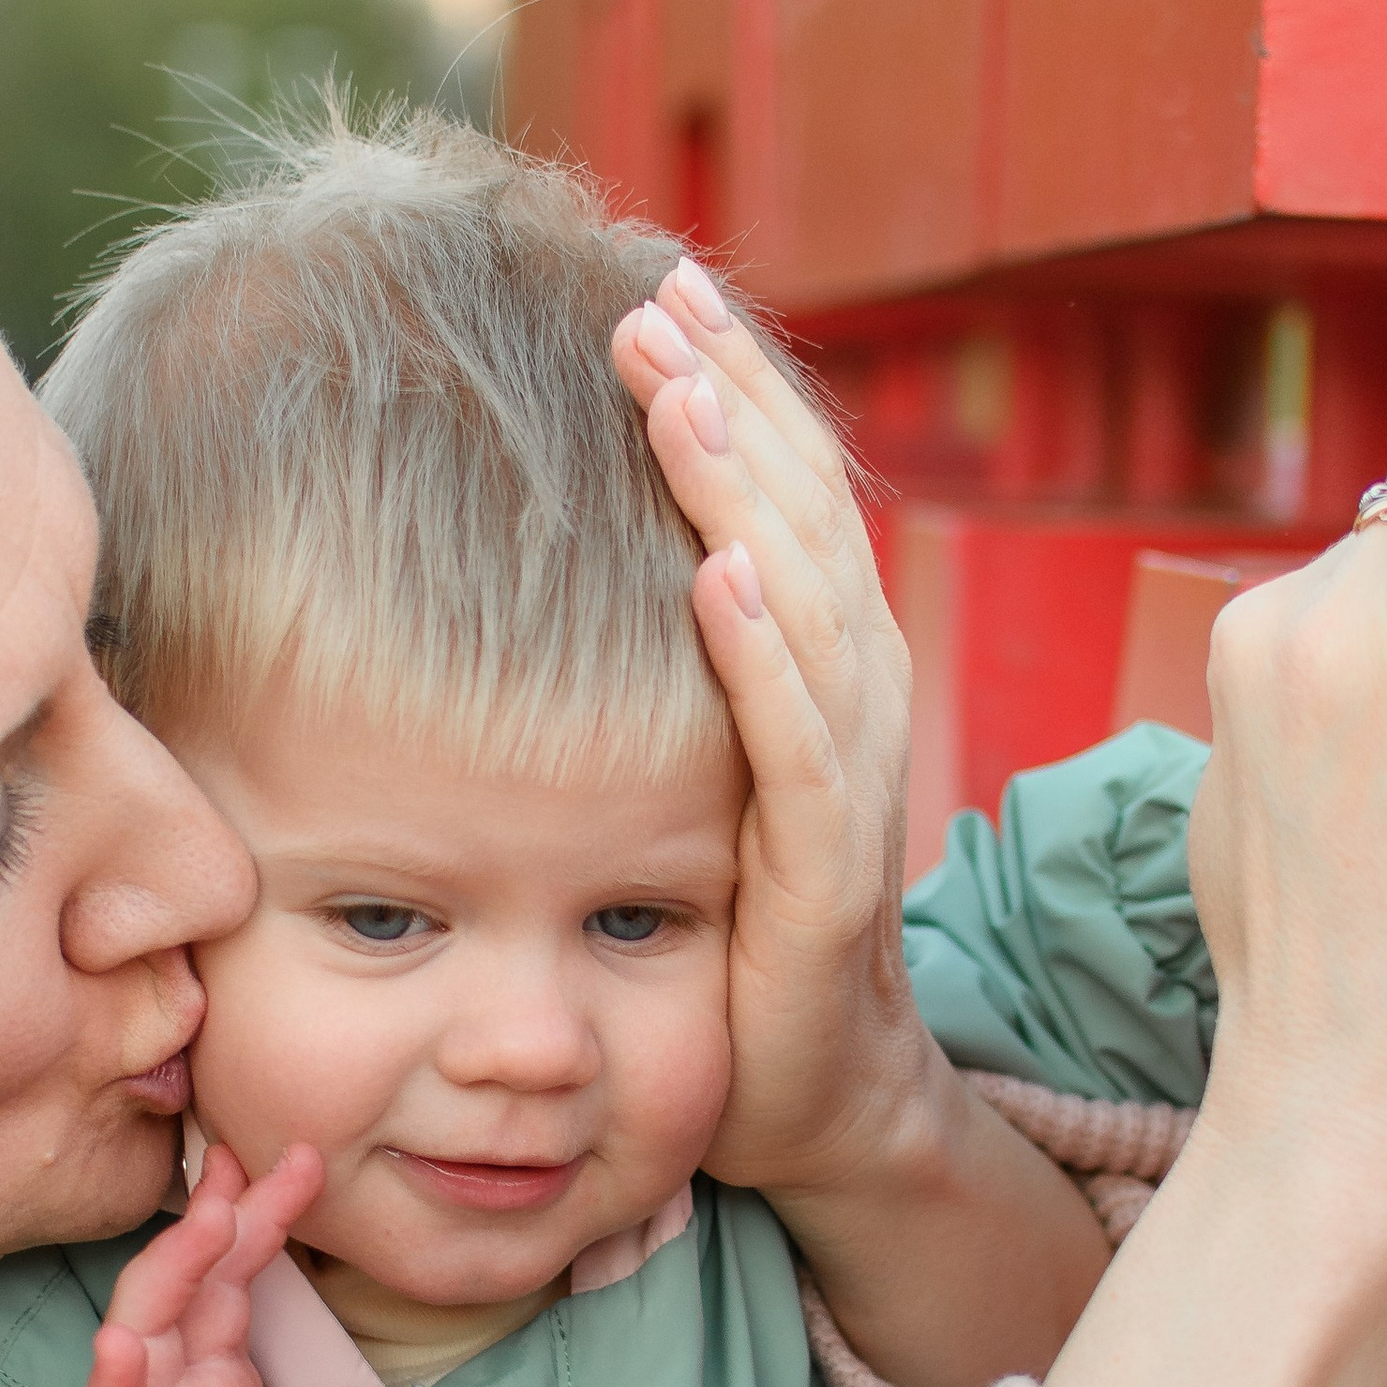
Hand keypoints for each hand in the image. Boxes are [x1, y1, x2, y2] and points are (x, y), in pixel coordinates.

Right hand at [36, 1145, 408, 1386]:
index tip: (296, 1161)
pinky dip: (115, 1379)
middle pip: (198, 1278)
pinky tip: (120, 1343)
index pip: (236, 1281)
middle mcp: (175, 1384)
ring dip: (177, 1268)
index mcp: (212, 1382)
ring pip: (148, 1322)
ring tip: (211, 1217)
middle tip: (265, 1152)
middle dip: (229, 1213)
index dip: (261, 1221)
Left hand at [611, 262, 1107, 1386]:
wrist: (814, 1104)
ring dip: (742, 493)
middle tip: (651, 294)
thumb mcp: (681, 775)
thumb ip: (647, 674)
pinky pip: (800, 753)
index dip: (733, 385)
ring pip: (807, 607)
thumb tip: (533, 561)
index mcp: (815, 672)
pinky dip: (764, 660)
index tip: (657, 282)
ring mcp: (847, 791)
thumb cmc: (727, 938)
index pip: (781, 495)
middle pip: (802, 517)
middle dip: (730, 398)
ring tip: (677, 392)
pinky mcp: (826, 881)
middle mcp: (852, 708)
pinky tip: (714, 579)